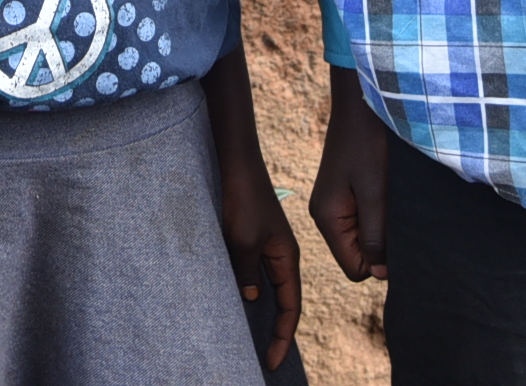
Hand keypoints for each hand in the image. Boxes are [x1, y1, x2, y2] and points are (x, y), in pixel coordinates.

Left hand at [220, 148, 304, 367]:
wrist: (235, 164)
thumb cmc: (242, 199)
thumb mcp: (243, 239)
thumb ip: (248, 271)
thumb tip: (252, 298)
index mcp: (287, 258)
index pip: (291, 307)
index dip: (283, 336)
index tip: (272, 361)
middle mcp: (279, 256)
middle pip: (282, 302)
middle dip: (276, 331)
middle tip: (262, 359)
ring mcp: (264, 248)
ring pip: (265, 288)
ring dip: (259, 313)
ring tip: (248, 338)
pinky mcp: (248, 240)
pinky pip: (251, 274)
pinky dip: (246, 291)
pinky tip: (234, 302)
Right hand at [309, 65, 390, 280]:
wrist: (361, 105)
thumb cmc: (367, 146)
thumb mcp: (375, 195)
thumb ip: (375, 237)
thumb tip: (381, 274)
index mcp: (327, 219)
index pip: (355, 269)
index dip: (379, 263)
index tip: (396, 236)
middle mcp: (326, 215)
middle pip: (358, 255)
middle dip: (381, 245)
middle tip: (395, 215)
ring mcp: (334, 204)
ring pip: (363, 238)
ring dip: (382, 227)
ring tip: (390, 200)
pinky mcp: (345, 194)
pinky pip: (364, 220)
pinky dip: (379, 214)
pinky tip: (386, 193)